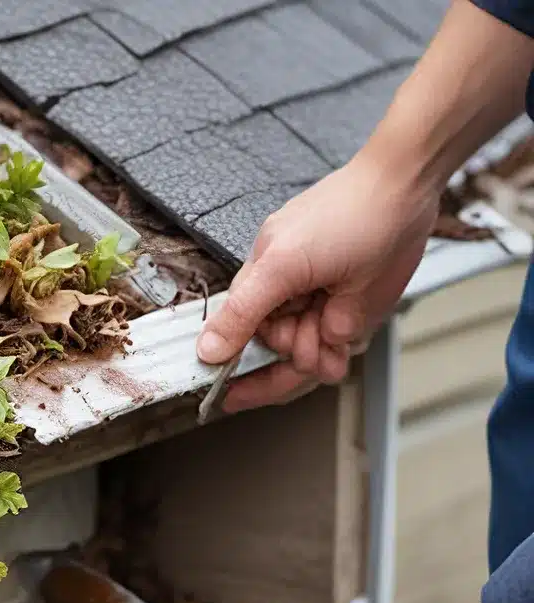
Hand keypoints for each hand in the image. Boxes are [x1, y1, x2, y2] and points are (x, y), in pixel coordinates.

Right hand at [197, 151, 438, 413]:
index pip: (237, 340)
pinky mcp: (347, 317)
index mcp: (261, 285)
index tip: (229, 397)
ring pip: (302, 359)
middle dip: (289, 357)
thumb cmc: (343, 216)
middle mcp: (287, 301)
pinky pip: (328, 354)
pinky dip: (334, 356)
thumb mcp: (281, 267)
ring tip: (333, 327)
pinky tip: (340, 344)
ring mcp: (317, 311)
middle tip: (310, 336)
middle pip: (272, 356)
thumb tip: (205, 350)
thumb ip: (241, 314)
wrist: (406, 194)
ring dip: (316, 355)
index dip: (237, 370)